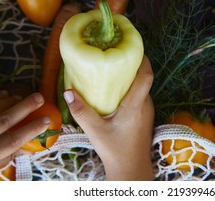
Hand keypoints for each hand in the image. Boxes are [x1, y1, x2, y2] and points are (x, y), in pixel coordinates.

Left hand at [0, 91, 49, 179]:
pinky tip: (4, 95)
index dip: (33, 128)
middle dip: (25, 106)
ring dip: (10, 101)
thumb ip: (6, 157)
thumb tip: (30, 145)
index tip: (47, 120)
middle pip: (5, 119)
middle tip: (40, 97)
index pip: (14, 140)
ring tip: (23, 98)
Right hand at [64, 56, 154, 180]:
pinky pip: (139, 94)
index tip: (130, 47)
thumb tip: (68, 92)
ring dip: (131, 75)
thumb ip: (82, 112)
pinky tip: (114, 88)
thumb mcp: (95, 131)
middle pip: (144, 77)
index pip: (146, 76)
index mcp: (136, 105)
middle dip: (132, 63)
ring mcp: (146, 110)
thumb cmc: (115, 150)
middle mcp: (145, 104)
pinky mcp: (144, 115)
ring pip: (141, 86)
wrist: (131, 169)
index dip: (142, 59)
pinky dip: (130, 87)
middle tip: (115, 53)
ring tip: (113, 67)